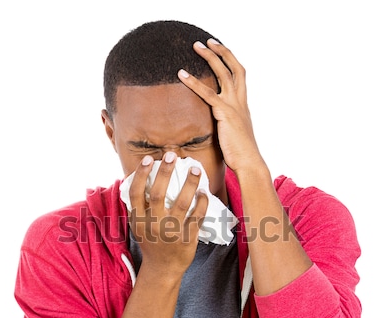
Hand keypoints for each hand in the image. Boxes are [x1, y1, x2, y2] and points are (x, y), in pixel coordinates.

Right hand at [128, 151, 207, 278]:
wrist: (162, 269)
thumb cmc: (151, 243)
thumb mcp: (139, 226)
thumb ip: (139, 207)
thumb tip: (141, 179)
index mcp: (139, 220)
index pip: (136, 193)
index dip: (142, 174)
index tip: (149, 159)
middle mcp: (153, 225)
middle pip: (158, 194)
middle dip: (165, 172)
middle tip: (172, 155)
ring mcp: (171, 232)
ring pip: (182, 203)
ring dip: (190, 183)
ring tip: (195, 169)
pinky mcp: (187, 238)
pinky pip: (197, 216)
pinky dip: (202, 203)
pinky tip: (204, 192)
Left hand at [178, 39, 263, 175]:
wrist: (248, 162)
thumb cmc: (240, 153)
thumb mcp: (235, 133)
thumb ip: (228, 123)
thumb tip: (220, 124)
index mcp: (244, 105)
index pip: (239, 75)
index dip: (230, 61)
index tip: (220, 51)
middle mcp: (241, 101)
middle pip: (234, 67)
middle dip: (221, 52)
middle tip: (207, 41)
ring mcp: (234, 105)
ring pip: (223, 73)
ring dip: (209, 57)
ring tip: (195, 46)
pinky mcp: (225, 113)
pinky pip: (207, 93)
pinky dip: (194, 82)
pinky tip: (182, 74)